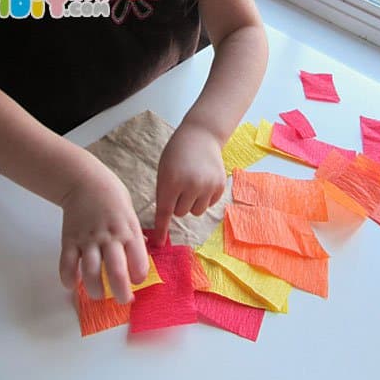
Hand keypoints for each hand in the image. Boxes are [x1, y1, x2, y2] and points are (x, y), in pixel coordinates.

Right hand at [58, 164, 148, 302]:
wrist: (85, 181)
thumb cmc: (114, 198)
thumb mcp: (131, 215)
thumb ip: (134, 238)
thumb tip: (138, 262)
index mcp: (128, 230)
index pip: (138, 260)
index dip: (140, 276)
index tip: (137, 282)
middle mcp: (109, 237)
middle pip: (116, 271)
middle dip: (121, 292)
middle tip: (124, 301)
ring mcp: (87, 239)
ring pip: (90, 271)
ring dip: (95, 289)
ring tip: (99, 296)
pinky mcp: (69, 239)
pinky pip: (67, 263)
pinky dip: (68, 278)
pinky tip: (71, 286)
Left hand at [155, 121, 225, 244]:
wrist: (201, 136)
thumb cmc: (176, 153)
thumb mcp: (163, 171)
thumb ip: (164, 194)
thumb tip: (164, 220)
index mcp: (171, 180)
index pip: (164, 211)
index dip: (161, 229)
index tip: (159, 243)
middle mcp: (191, 185)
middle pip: (181, 213)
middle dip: (178, 204)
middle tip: (179, 187)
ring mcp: (207, 186)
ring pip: (196, 211)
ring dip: (192, 203)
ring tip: (191, 185)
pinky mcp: (220, 186)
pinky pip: (208, 205)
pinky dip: (204, 198)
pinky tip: (203, 182)